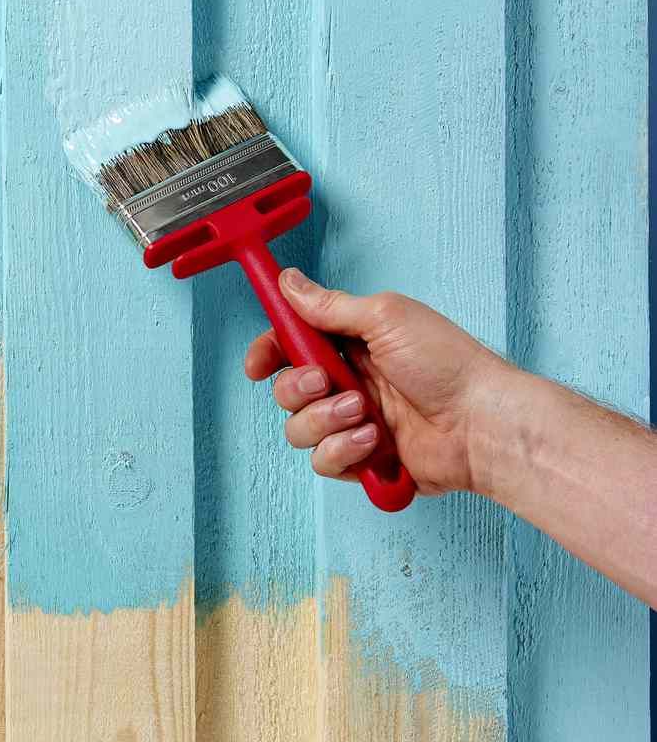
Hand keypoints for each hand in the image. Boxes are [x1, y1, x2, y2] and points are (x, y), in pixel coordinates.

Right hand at [242, 268, 513, 495]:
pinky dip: (343, 450)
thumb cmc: (447, 363)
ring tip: (363, 413)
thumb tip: (288, 280)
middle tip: (328, 381)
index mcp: (350, 343)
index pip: (290, 345)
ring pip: (298, 428)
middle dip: (298, 387)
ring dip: (324, 420)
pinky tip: (374, 441)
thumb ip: (329, 305)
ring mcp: (353, 423)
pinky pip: (324, 461)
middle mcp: (347, 382)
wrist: (483, 423)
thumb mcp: (386, 317)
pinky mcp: (363, 459)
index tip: (258, 363)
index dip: (268, 352)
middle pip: (286, 389)